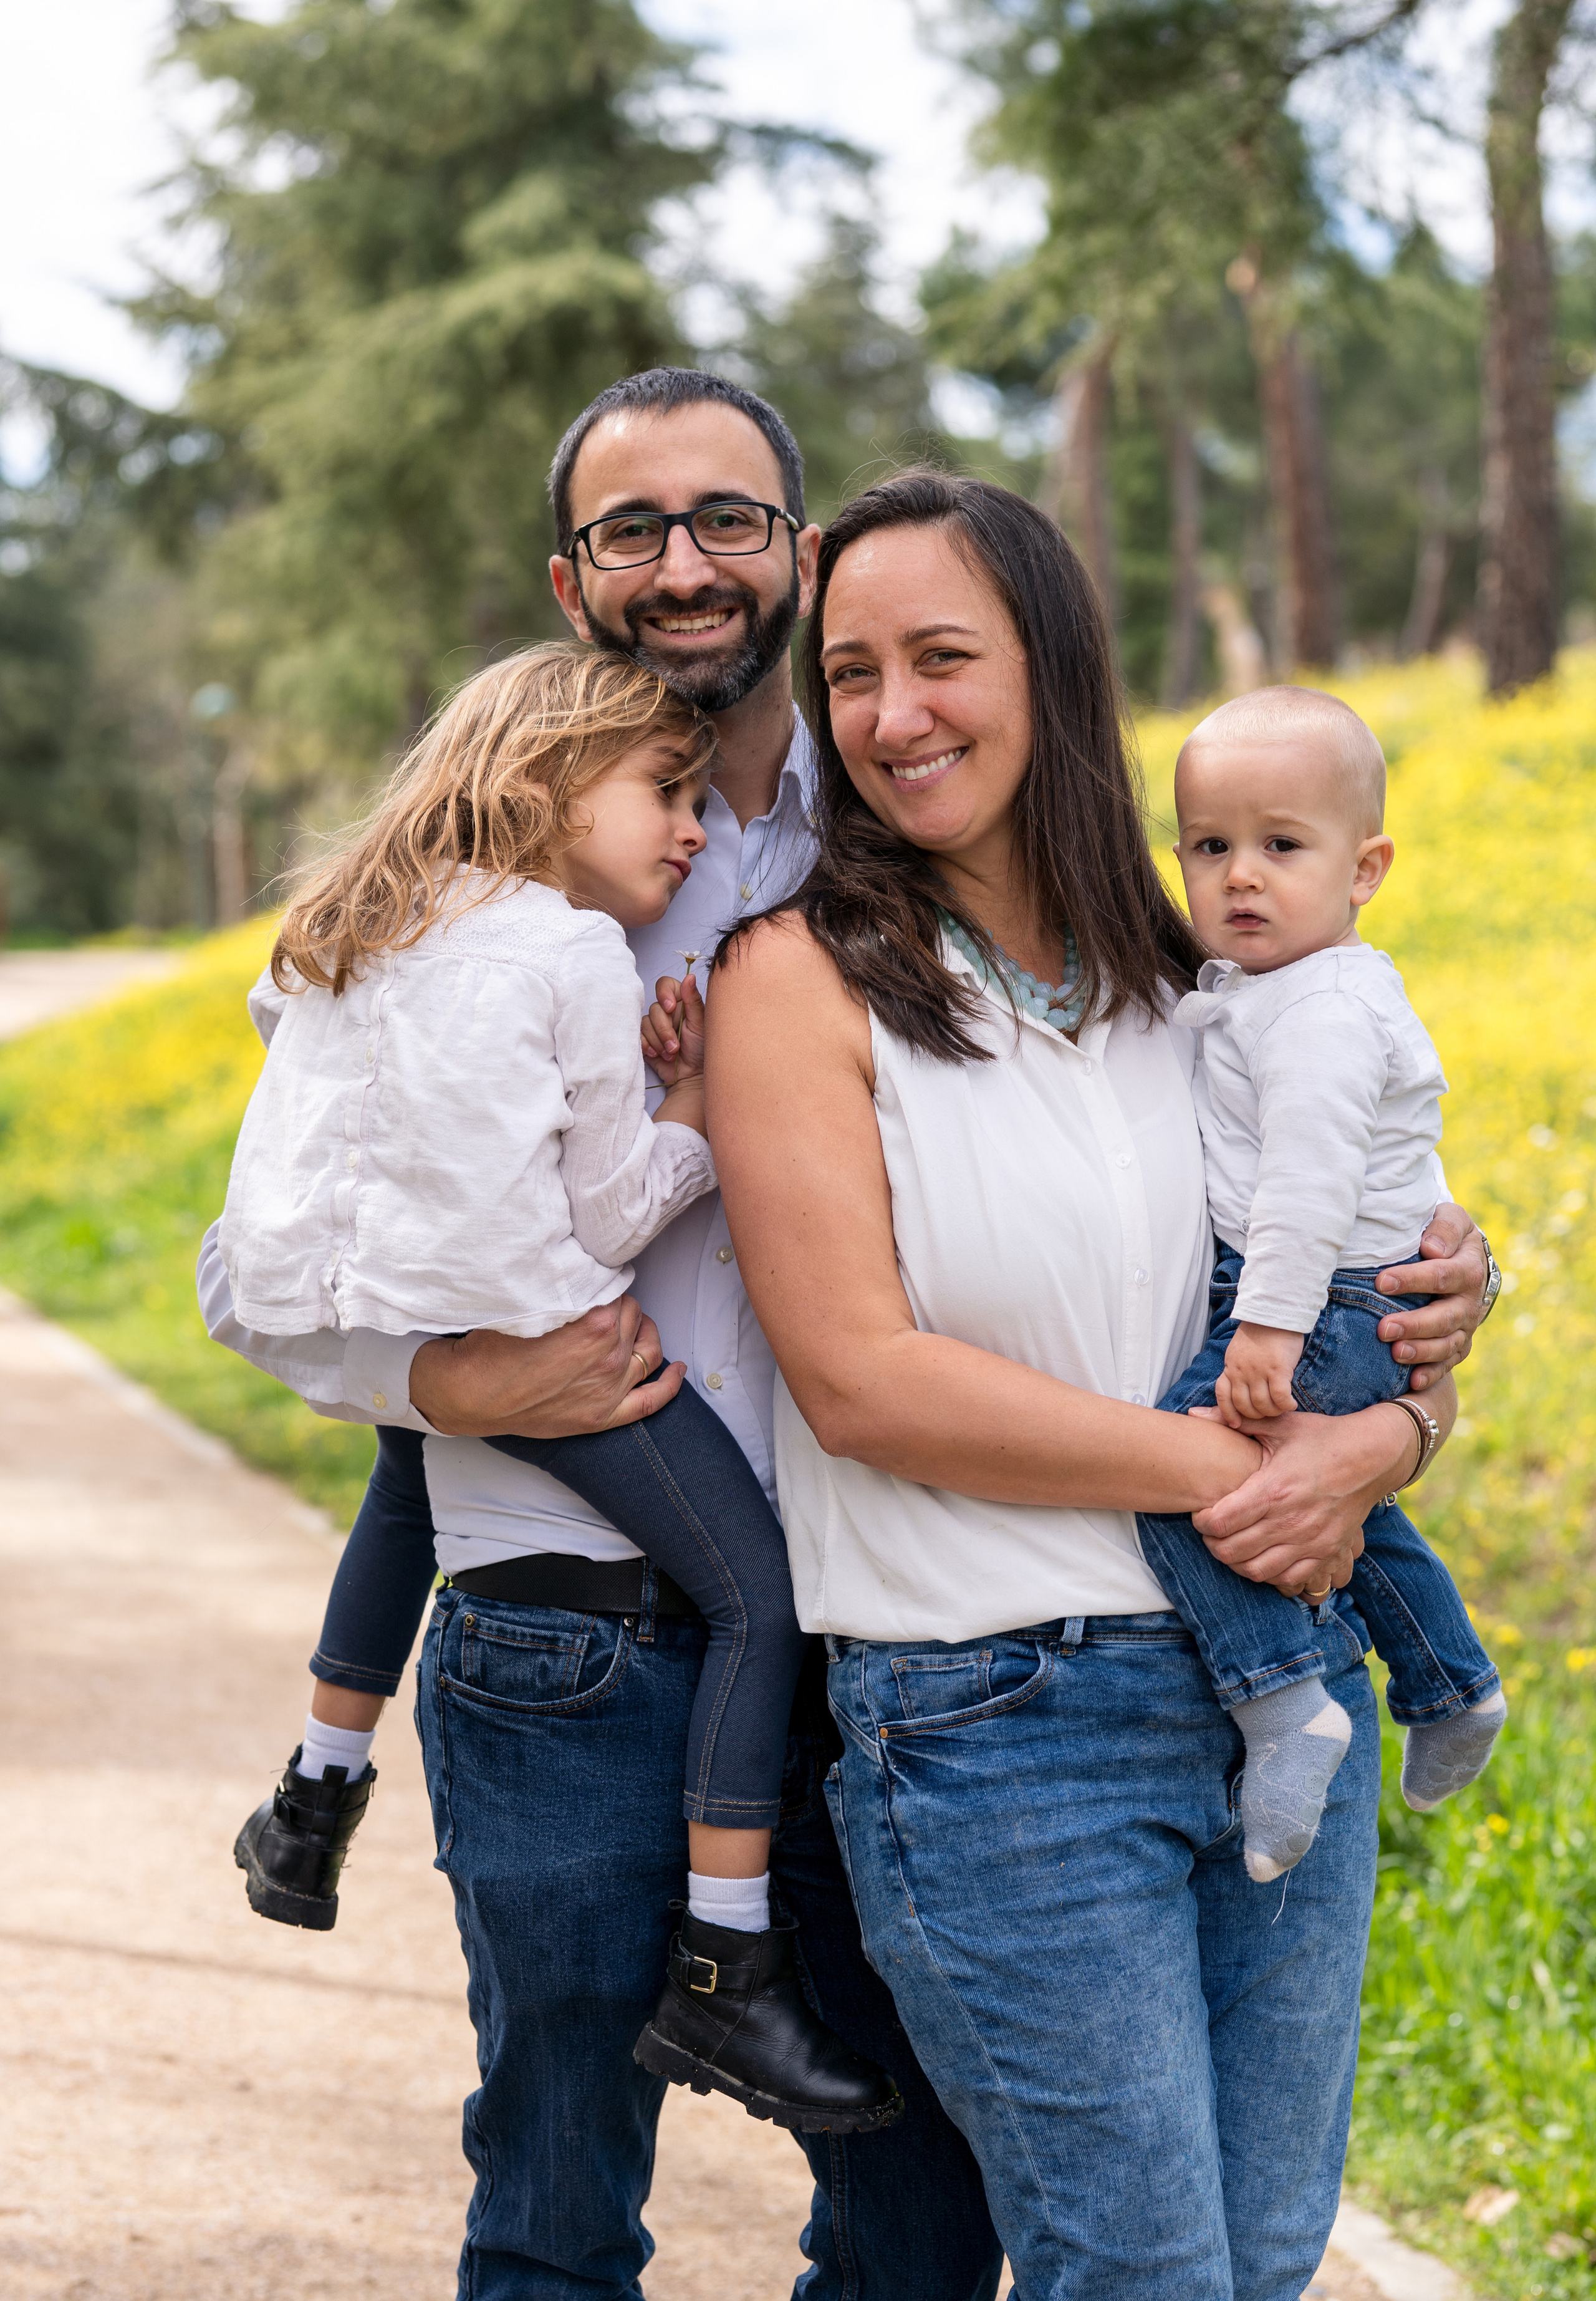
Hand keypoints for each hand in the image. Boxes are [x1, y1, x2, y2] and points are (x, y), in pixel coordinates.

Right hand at [410, 1299, 683, 1437]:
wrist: (469, 1393)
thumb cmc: (491, 1344)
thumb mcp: (531, 1301)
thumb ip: (568, 1290)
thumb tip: (587, 1274)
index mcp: (596, 1324)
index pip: (620, 1293)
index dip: (607, 1287)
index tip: (596, 1286)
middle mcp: (610, 1357)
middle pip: (634, 1318)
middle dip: (623, 1308)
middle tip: (602, 1304)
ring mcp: (609, 1390)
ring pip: (649, 1352)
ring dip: (646, 1335)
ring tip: (636, 1326)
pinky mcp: (602, 1417)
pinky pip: (651, 1401)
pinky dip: (671, 1384)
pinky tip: (679, 1369)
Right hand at [642, 972, 706, 1085]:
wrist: (693, 1077)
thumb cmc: (702, 1050)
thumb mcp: (701, 1024)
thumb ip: (693, 1000)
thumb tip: (689, 977)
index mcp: (681, 1003)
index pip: (665, 985)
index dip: (664, 993)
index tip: (670, 1007)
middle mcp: (667, 1012)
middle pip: (654, 1008)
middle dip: (664, 1029)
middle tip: (676, 1046)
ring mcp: (655, 1026)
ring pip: (645, 1023)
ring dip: (658, 1041)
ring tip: (671, 1054)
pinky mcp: (646, 1039)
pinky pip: (637, 1036)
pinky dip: (647, 1046)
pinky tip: (657, 1054)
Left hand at [1190, 1400, 1415, 1595]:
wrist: (1374, 1456)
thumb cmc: (1323, 1438)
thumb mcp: (1281, 1424)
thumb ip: (1237, 1423)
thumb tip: (1192, 1414)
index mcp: (1274, 1489)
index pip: (1220, 1521)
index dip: (1202, 1521)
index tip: (1202, 1514)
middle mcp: (1290, 1520)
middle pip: (1231, 1551)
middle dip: (1212, 1544)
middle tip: (1211, 1532)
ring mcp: (1310, 1540)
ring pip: (1256, 1570)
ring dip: (1236, 1562)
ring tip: (1232, 1545)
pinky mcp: (1326, 1551)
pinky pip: (1288, 1579)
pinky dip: (1269, 1574)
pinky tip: (1262, 1556)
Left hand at [1215, 1322, 1301, 1425]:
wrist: (1275, 1310)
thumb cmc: (1262, 1330)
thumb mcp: (1240, 1349)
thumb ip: (1239, 1367)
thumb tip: (1243, 1386)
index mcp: (1230, 1365)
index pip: (1222, 1395)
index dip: (1227, 1414)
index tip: (1235, 1425)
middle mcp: (1241, 1370)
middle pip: (1243, 1406)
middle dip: (1255, 1415)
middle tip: (1268, 1413)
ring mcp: (1258, 1371)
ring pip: (1261, 1405)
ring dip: (1273, 1412)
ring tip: (1282, 1408)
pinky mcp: (1277, 1369)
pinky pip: (1280, 1398)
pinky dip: (1286, 1405)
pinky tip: (1291, 1404)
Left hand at [1375, 1202, 1488, 1393]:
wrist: (1463, 1254)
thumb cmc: (1446, 1233)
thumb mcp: (1451, 1217)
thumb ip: (1444, 1227)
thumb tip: (1432, 1248)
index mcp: (1469, 1268)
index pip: (1443, 1275)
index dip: (1414, 1280)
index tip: (1382, 1282)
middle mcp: (1470, 1301)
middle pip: (1446, 1317)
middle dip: (1415, 1325)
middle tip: (1384, 1329)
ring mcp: (1466, 1326)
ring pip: (1448, 1344)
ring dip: (1422, 1351)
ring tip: (1395, 1354)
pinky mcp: (1459, 1343)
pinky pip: (1449, 1362)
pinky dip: (1433, 1373)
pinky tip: (1413, 1382)